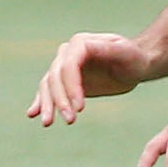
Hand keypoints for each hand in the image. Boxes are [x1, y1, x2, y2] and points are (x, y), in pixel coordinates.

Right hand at [29, 32, 148, 125]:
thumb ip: (106, 49)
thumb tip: (85, 44)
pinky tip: (33, 114)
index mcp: (80, 43)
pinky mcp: (64, 80)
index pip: (69, 66)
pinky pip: (48, 91)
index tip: (80, 108)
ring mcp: (64, 66)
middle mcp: (67, 53)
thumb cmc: (134, 57)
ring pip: (48, 86)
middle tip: (70, 120)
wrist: (135, 65)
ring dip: (48, 105)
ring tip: (48, 123)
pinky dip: (40, 102)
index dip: (71, 87)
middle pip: (55, 77)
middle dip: (61, 100)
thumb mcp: (125, 53)